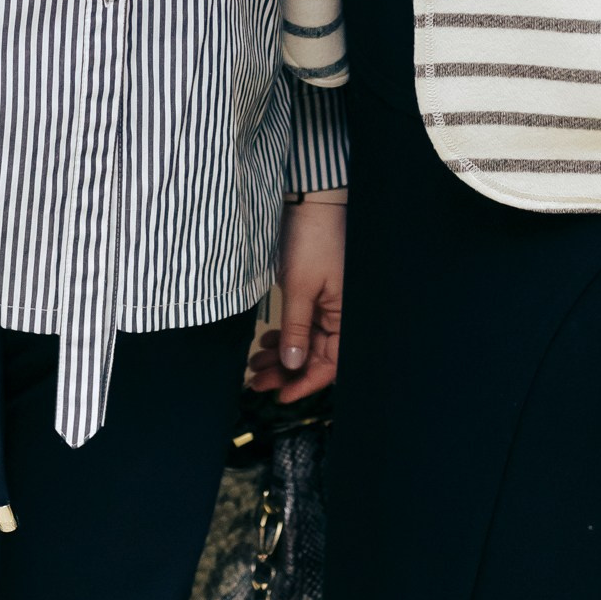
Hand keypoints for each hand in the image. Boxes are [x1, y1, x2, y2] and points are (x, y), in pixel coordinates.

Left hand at [246, 197, 344, 403]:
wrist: (309, 203)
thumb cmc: (312, 240)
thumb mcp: (300, 288)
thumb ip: (297, 329)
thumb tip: (293, 366)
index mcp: (346, 316)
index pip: (330, 363)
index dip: (305, 383)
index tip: (279, 396)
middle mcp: (340, 314)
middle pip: (315, 356)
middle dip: (286, 371)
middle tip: (257, 382)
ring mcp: (327, 305)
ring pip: (305, 342)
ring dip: (281, 355)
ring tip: (255, 364)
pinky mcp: (314, 294)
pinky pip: (301, 325)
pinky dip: (284, 336)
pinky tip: (267, 343)